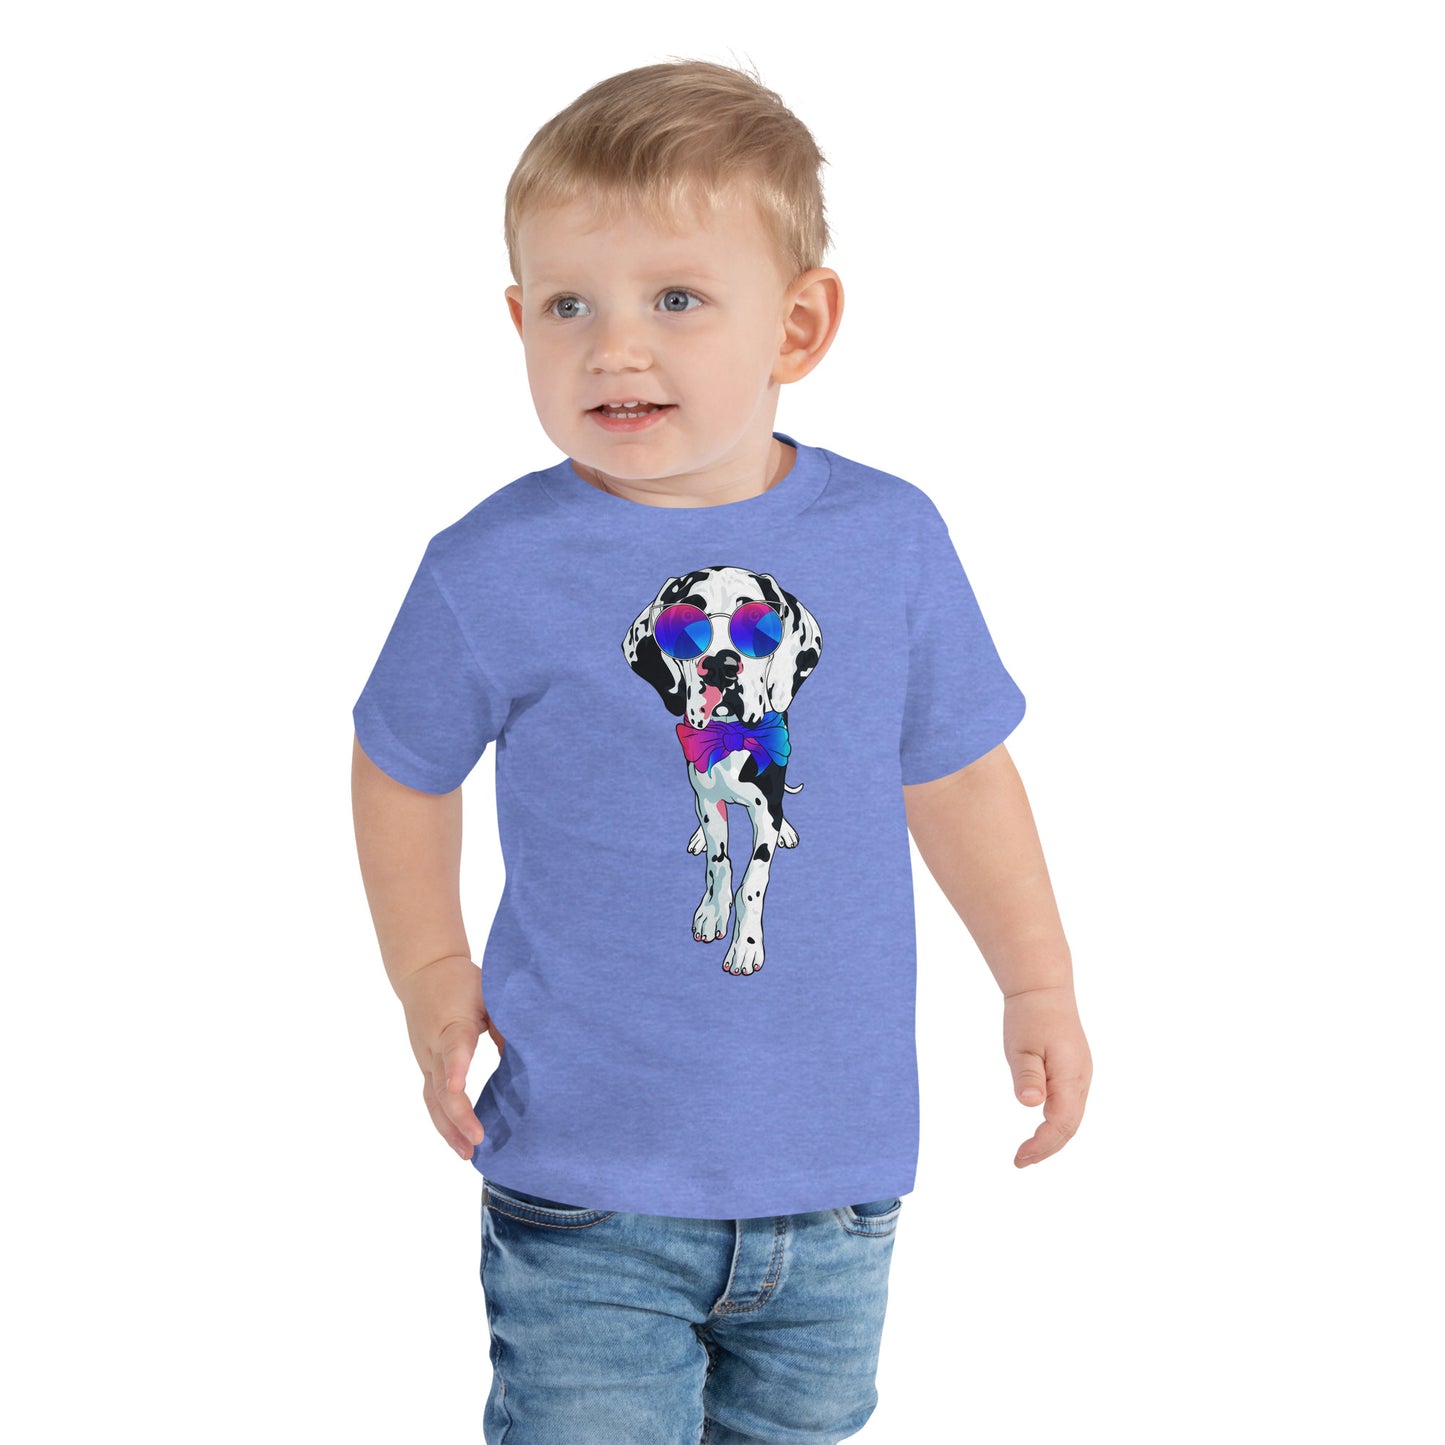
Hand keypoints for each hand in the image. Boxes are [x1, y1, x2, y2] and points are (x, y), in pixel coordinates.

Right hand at [393, 954, 505, 1161]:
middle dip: (458, 1115)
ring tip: (467, 1154)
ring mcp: (426, 1059)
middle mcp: (434, 1046)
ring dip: (448, 1129)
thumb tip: (529, 1056)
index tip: (460, 1088)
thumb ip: (507, 1022)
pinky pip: (432, 1099)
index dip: (457, 1068)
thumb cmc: (462, 982)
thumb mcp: (489, 994)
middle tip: (477, 1140)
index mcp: (453, 1023)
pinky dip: (444, 1122)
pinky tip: (457, 1141)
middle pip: (440, 1085)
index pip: (454, 1047)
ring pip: (432, 1099)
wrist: (423, 971)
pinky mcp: (426, 1067)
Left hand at [1002, 985, 1090, 1167]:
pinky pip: (1070, 1106)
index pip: (1061, 1124)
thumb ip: (1027, 1076)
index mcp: (1071, 1076)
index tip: (1019, 1158)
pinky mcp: (1074, 1072)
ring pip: (1072, 1118)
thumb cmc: (1030, 1017)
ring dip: (1053, 1139)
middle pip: (1070, 1127)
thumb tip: (1030, 1104)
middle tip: (1019, 1162)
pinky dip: (1056, 1124)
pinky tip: (1040, 1130)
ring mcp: (1080, 1076)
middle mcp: (1082, 1080)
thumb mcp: (1022, 1046)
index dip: (1042, 1145)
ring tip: (1027, 1154)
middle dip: (1047, 1148)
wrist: (1044, 990)